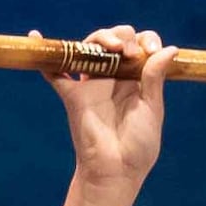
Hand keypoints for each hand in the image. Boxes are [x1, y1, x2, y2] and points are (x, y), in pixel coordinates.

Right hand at [60, 26, 168, 187]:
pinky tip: (35, 36)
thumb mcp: (152, 107)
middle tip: (129, 54)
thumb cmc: (139, 144)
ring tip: (113, 48)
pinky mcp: (72, 93)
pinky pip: (54, 71)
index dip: (146, 40)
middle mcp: (113, 76)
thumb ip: (155, 76)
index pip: (139, 45)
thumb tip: (170, 48)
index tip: (150, 51)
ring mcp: (91, 83)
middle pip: (114, 39)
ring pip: (90, 46)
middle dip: (123, 37)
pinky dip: (46, 55)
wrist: (116, 170)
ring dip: (101, 38)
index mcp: (136, 78)